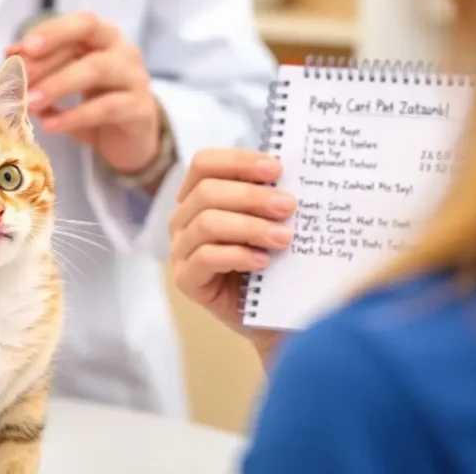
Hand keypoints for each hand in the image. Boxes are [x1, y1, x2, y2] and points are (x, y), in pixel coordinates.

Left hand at [7, 12, 163, 175]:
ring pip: (97, 69)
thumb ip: (42, 70)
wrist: (130, 140)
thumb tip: (9, 58)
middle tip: (19, 76)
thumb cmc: (95, 105)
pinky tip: (50, 126)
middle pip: (89, 35)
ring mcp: (135, 78)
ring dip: (58, 84)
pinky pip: (106, 108)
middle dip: (49, 54)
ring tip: (30, 103)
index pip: (79, 22)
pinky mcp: (140, 109)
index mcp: (104, 37)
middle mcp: (123, 50)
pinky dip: (74, 116)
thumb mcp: (65, 84)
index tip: (17, 49)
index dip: (49, 32)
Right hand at [168, 149, 296, 368]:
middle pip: (207, 192)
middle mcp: (183, 219)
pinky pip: (205, 258)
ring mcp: (181, 250)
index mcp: (199, 195)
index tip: (276, 168)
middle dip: (251, 196)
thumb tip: (294, 174)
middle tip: (288, 206)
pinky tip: (264, 261)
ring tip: (283, 237)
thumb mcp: (274, 221)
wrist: (276, 314)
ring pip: (206, 224)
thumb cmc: (276, 261)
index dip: (238, 160)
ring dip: (249, 227)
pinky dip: (238, 255)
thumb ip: (274, 197)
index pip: (204, 163)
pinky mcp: (187, 280)